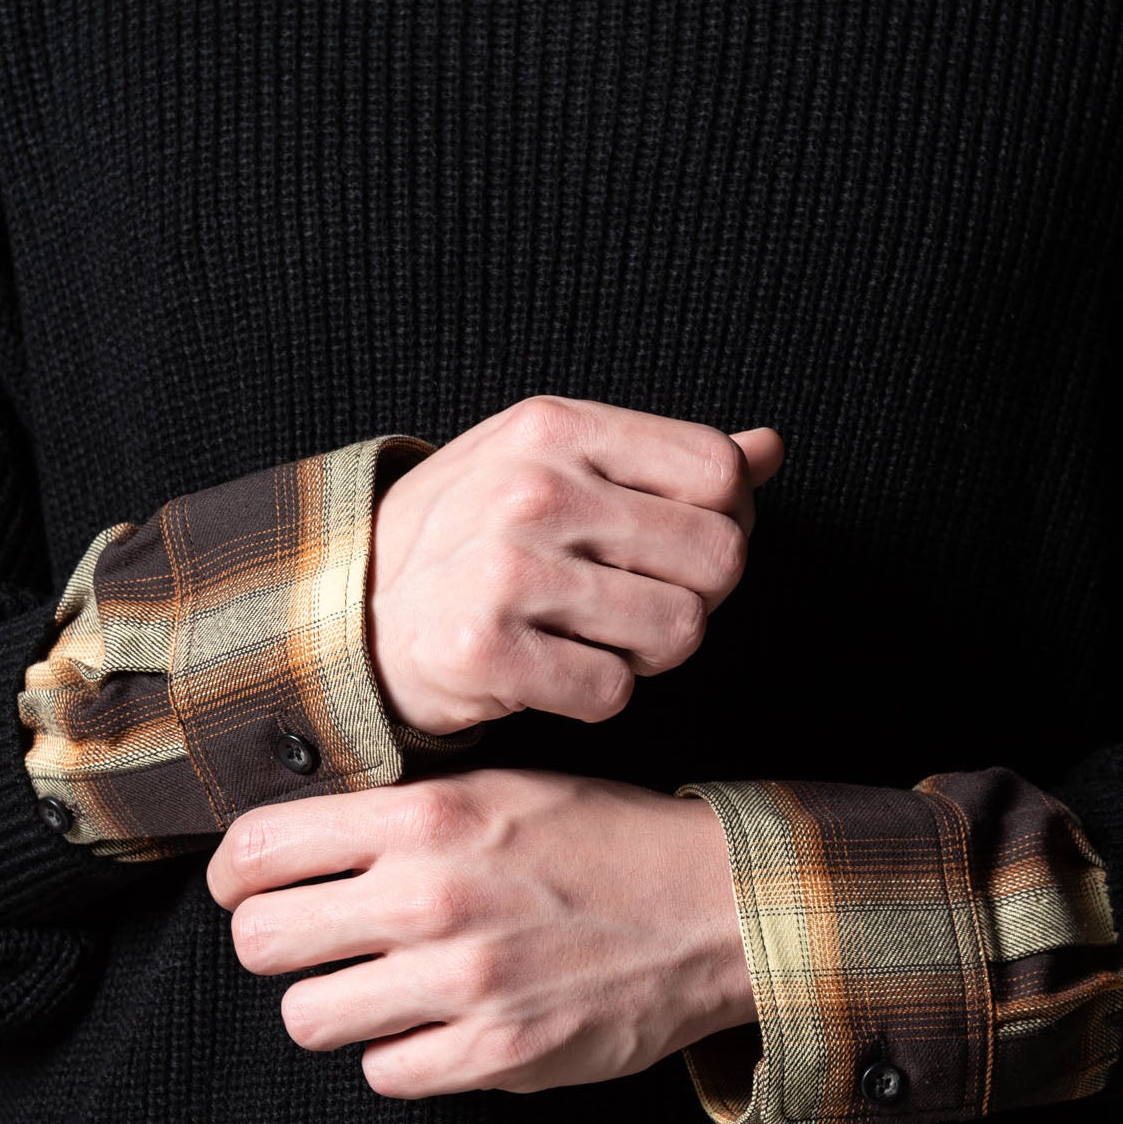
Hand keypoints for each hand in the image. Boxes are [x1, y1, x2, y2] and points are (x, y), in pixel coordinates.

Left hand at [206, 768, 757, 1097]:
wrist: (716, 909)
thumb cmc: (605, 841)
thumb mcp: (499, 790)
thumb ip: (400, 814)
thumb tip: (299, 844)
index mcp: (425, 819)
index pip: (258, 850)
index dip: (234, 876)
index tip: (247, 891)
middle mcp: (432, 899)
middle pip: (262, 942)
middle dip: (275, 946)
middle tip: (312, 946)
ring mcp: (464, 984)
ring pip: (309, 1020)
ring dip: (332, 1009)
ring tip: (375, 993)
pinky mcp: (497, 1055)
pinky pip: (385, 1075)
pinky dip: (400, 1057)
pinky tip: (435, 1028)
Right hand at [368, 394, 784, 733]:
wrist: (352, 614)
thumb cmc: (471, 539)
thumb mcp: (555, 466)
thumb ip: (666, 461)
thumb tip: (770, 449)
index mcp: (557, 426)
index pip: (719, 474)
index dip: (725, 522)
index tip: (677, 550)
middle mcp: (533, 489)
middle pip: (718, 558)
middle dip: (694, 597)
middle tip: (635, 606)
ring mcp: (506, 570)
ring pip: (679, 632)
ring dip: (649, 655)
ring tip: (592, 639)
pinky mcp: (484, 651)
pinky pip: (611, 693)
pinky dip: (595, 697)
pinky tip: (552, 672)